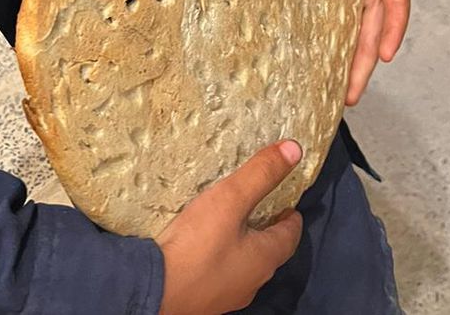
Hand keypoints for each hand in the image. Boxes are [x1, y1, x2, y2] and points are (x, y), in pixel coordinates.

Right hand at [157, 139, 303, 314]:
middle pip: (268, 253)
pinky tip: (203, 248)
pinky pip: (220, 275)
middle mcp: (251, 283)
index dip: (291, 218)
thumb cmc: (197, 246)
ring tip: (231, 223)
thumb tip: (295, 149)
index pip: (290, 236)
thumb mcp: (231, 199)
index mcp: (264, 259)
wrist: (155, 291)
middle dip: (267, 230)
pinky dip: (220, 258)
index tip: (287, 204)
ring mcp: (226, 296)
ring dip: (243, 246)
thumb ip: (261, 174)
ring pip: (244, 266)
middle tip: (260, 208)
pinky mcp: (202, 301)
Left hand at [344, 0, 412, 106]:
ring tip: (340, 94)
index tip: (386, 55)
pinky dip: (335, 41)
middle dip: (365, 61)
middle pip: (374, 26)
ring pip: (356, 29)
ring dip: (351, 61)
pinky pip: (338, 17)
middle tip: (350, 95)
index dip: (393, 26)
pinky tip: (323, 65)